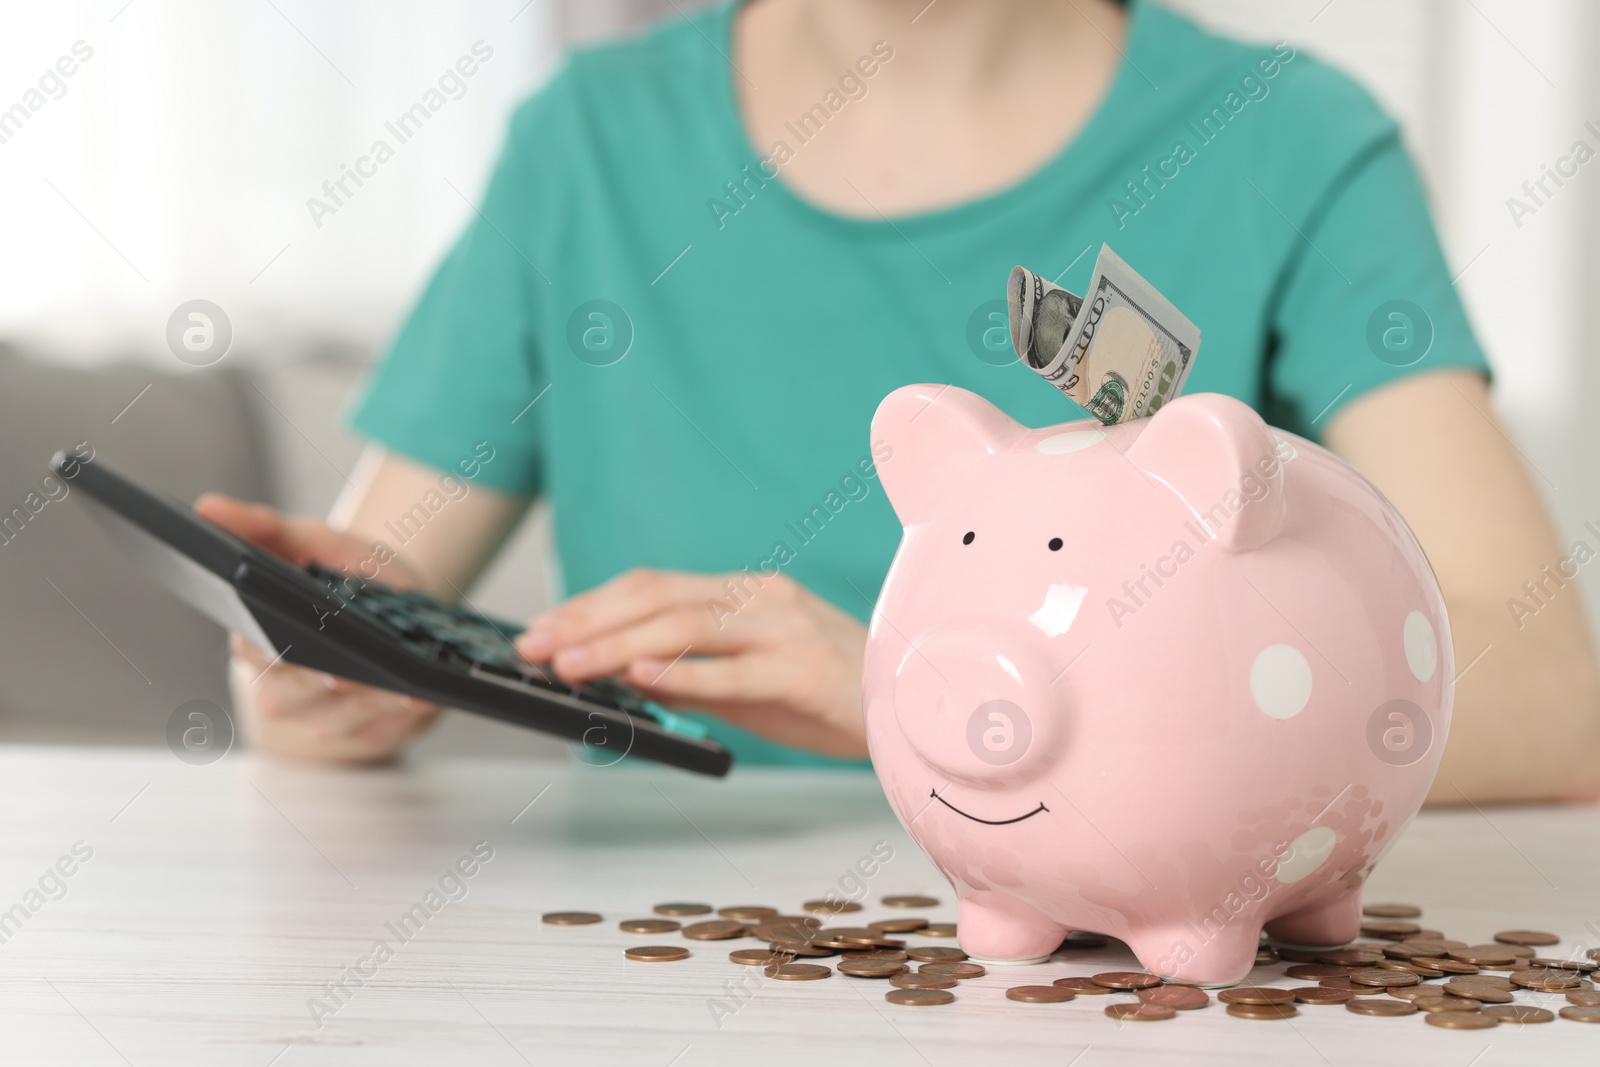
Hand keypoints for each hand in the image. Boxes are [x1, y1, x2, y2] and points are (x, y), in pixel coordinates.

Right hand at [195, 494, 442, 763]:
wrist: (393, 600)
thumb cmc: (341, 572)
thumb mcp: (306, 539)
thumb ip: (260, 526)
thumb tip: (207, 507)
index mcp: (255, 641)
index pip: (253, 652)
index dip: (275, 653)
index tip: (298, 646)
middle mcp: (281, 688)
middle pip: (295, 696)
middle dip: (327, 683)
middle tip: (353, 670)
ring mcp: (320, 717)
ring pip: (338, 720)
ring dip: (369, 704)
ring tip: (400, 685)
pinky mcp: (365, 733)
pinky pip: (378, 735)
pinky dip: (399, 721)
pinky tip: (419, 700)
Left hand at [514, 569, 868, 757]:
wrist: (918, 711)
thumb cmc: (834, 697)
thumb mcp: (752, 680)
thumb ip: (694, 674)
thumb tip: (623, 678)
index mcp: (748, 592)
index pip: (653, 586)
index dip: (590, 605)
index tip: (542, 629)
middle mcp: (763, 598)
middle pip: (657, 598)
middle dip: (586, 621)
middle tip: (533, 646)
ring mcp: (785, 630)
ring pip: (684, 627)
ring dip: (614, 646)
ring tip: (566, 665)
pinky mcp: (804, 670)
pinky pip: (730, 671)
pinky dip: (679, 672)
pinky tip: (636, 676)